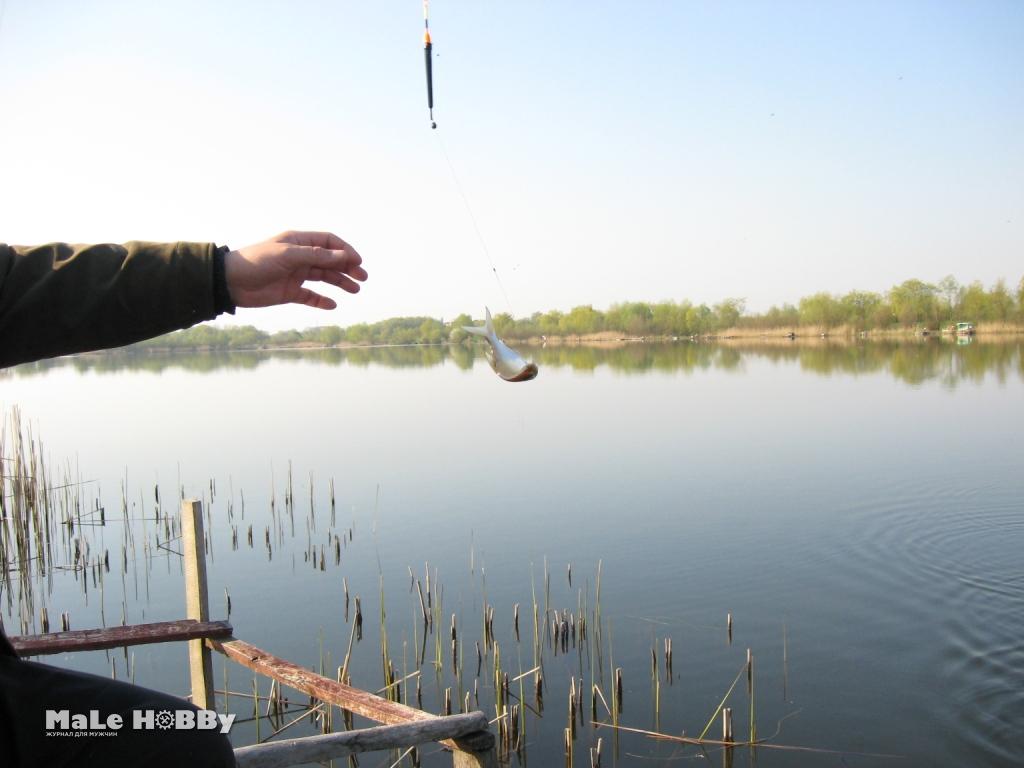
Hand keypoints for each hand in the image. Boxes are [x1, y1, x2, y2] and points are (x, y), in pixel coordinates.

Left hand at [224, 231, 367, 309]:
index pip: (329, 242)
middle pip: (330, 260)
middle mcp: (299, 257)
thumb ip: (317, 256)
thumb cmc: (257, 262)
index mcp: (298, 242)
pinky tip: (333, 305)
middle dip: (347, 267)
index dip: (345, 250)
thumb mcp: (288, 255)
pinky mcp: (289, 292)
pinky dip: (322, 300)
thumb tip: (344, 256)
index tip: (357, 262)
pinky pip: (310, 296)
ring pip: (324, 277)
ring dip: (340, 283)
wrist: (230, 282)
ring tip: (355, 290)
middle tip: (362, 278)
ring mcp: (295, 274)